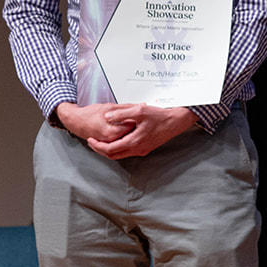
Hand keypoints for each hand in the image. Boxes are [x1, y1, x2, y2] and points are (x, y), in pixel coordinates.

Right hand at [55, 101, 133, 142]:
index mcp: (113, 132)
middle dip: (136, 125)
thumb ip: (126, 107)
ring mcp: (110, 143)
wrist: (75, 121)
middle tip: (139, 117)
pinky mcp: (107, 144)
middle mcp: (112, 140)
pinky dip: (124, 134)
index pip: (133, 126)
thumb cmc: (89, 114)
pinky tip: (125, 127)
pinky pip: (119, 140)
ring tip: (132, 121)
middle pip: (131, 133)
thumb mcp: (110, 107)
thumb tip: (140, 105)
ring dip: (131, 130)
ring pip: (126, 137)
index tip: (141, 113)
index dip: (138, 118)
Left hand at [65, 102, 196, 159]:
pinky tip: (116, 139)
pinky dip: (118, 148)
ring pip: (120, 155)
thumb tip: (107, 117)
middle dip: (100, 149)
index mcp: (134, 142)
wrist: (176, 121)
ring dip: (109, 149)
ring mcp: (142, 150)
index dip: (97, 145)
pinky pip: (127, 152)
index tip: (90, 139)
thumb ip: (121, 114)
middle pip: (113, 155)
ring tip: (101, 140)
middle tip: (92, 141)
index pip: (109, 149)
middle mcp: (137, 149)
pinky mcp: (145, 148)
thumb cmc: (160, 116)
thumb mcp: (139, 111)